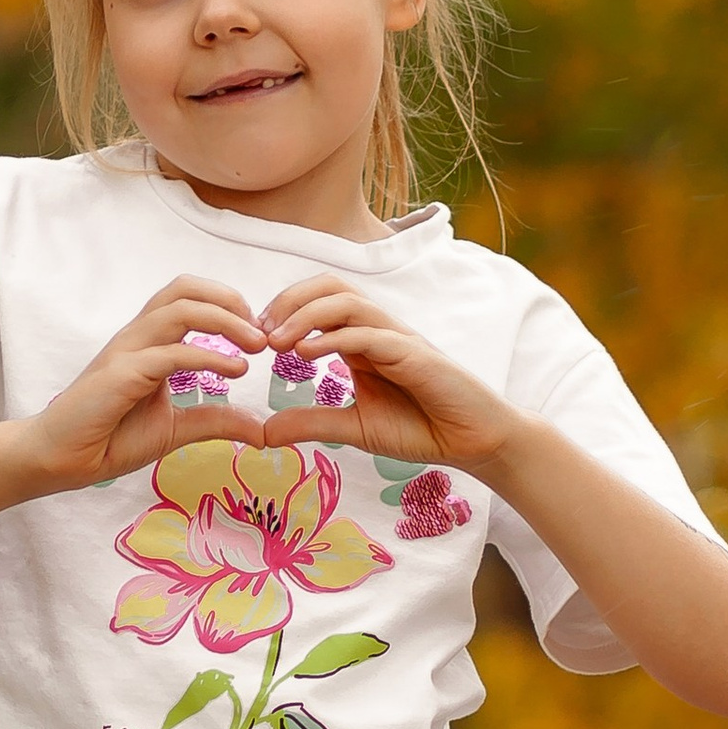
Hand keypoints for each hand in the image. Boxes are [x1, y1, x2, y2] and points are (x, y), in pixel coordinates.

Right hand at [26, 277, 271, 487]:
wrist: (62, 460)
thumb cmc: (110, 438)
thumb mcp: (176, 429)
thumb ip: (216, 422)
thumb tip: (260, 429)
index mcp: (149, 341)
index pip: (188, 296)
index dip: (228, 304)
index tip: (258, 335)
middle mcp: (137, 337)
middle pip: (184, 288)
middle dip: (230, 300)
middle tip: (262, 333)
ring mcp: (127, 352)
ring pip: (178, 309)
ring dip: (225, 320)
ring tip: (256, 346)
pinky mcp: (120, 375)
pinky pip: (169, 353)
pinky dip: (208, 356)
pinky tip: (234, 371)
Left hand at [253, 276, 525, 477]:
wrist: (473, 442)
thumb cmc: (421, 428)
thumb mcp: (354, 428)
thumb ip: (312, 423)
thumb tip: (264, 431)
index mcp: (362, 340)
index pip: (319, 301)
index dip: (283, 310)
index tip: (253, 338)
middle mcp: (378, 329)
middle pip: (330, 286)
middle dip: (289, 300)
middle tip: (258, 332)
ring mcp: (398, 338)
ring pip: (348, 301)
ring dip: (306, 315)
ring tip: (277, 341)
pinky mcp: (415, 355)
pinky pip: (371, 334)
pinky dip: (335, 338)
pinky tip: (307, 355)